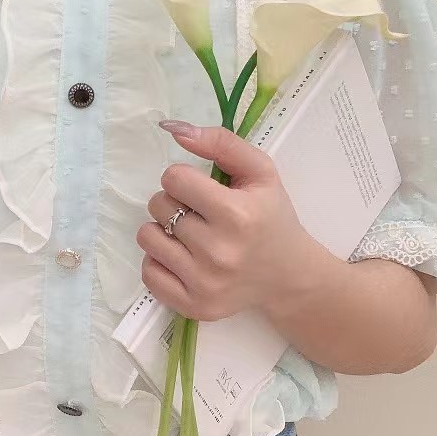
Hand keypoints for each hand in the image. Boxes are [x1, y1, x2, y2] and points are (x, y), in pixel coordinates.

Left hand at [137, 120, 314, 321]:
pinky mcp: (194, 306)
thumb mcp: (260, 172)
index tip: (200, 190)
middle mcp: (218, 251)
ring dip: (161, 230)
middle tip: (197, 213)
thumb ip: (221, 143)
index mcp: (236, 214)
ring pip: (147, 238)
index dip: (183, 179)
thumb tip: (174, 129)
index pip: (174, 179)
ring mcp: (204, 283)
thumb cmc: (272, 218)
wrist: (289, 276)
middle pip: (158, 206)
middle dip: (173, 202)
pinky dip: (159, 261)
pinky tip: (182, 258)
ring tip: (187, 234)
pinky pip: (148, 273)